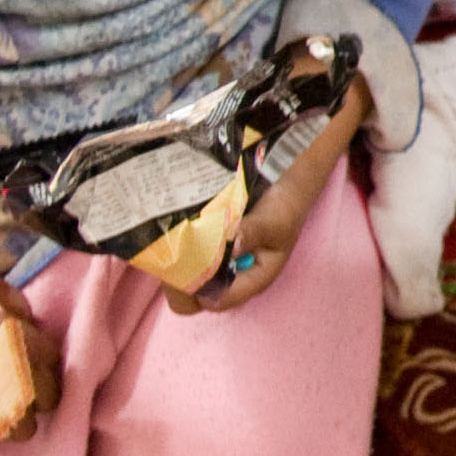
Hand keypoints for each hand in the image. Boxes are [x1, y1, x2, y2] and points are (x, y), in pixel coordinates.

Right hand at [0, 266, 60, 437]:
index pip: (18, 425)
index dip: (24, 420)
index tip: (14, 402)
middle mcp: (3, 376)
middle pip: (44, 387)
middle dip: (34, 372)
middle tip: (4, 352)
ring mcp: (11, 343)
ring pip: (42, 345)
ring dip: (18, 330)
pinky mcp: (12, 310)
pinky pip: (21, 304)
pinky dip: (4, 293)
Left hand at [177, 81, 366, 314]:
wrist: (290, 154)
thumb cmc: (290, 193)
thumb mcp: (279, 216)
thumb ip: (255, 234)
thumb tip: (227, 250)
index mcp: (250, 277)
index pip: (211, 300)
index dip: (190, 288)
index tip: (178, 262)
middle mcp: (227, 268)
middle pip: (188, 285)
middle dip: (174, 267)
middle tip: (169, 236)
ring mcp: (212, 246)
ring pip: (179, 261)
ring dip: (170, 245)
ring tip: (165, 219)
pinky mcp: (204, 223)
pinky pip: (180, 234)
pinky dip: (171, 226)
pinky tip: (166, 208)